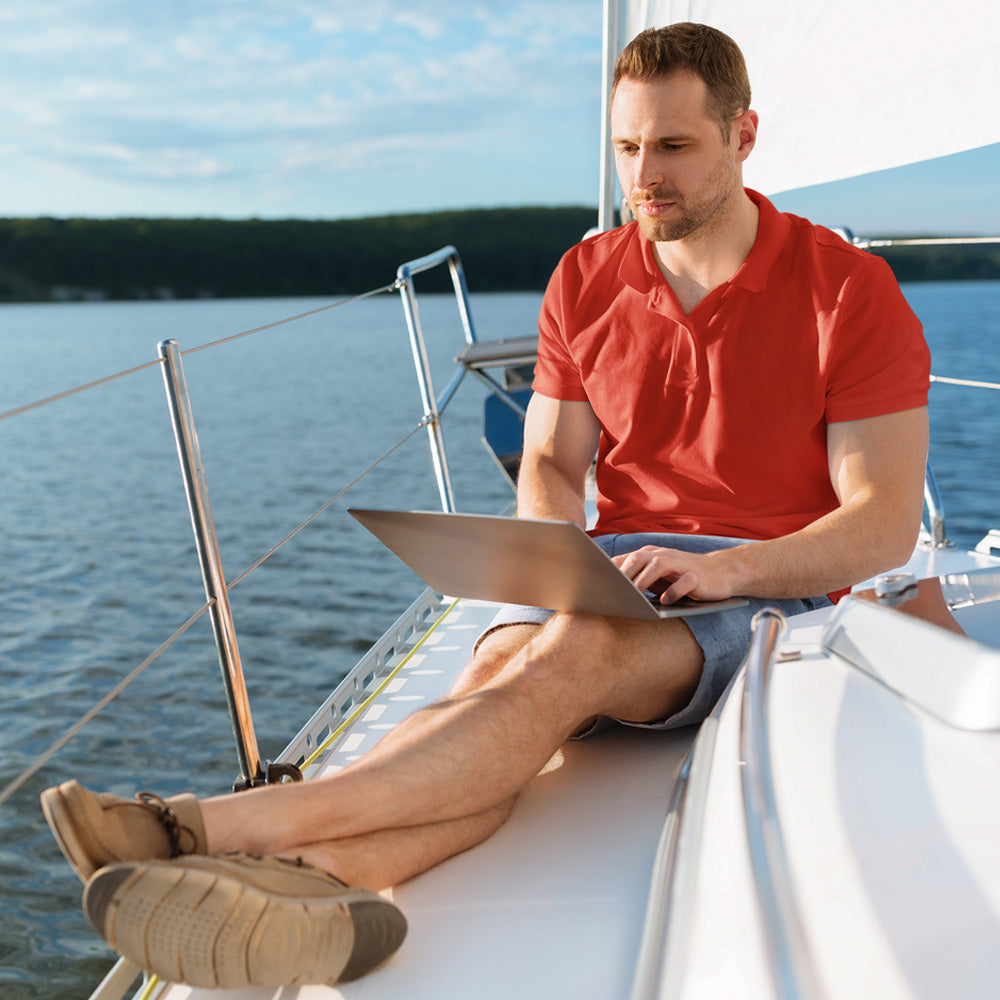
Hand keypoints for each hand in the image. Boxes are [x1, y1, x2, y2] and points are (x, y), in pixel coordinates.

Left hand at [612, 545, 741, 603]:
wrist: (721, 572)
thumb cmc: (682, 576)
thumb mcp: (657, 576)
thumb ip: (638, 579)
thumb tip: (609, 593)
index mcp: (650, 555)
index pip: (626, 559)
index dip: (610, 570)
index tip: (595, 584)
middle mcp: (663, 555)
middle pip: (638, 558)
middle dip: (624, 574)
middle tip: (611, 591)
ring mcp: (680, 564)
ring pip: (658, 565)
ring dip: (644, 580)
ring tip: (633, 596)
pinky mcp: (697, 576)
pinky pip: (684, 581)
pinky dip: (674, 590)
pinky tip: (666, 601)